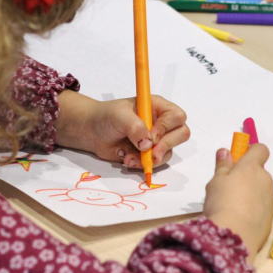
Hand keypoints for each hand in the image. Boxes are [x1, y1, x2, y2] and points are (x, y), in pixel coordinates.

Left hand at [55, 90, 189, 168]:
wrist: (92, 132)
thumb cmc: (106, 117)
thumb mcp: (119, 116)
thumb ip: (135, 127)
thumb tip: (148, 144)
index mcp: (156, 107)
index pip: (176, 116)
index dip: (167, 127)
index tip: (152, 136)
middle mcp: (160, 122)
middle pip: (181, 134)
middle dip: (166, 146)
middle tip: (151, 154)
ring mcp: (156, 140)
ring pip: (168, 152)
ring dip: (151, 159)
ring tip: (130, 158)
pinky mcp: (148, 154)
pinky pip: (155, 163)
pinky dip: (142, 165)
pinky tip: (127, 160)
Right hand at [203, 144, 272, 261]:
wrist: (236, 234)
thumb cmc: (222, 202)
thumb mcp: (216, 181)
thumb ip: (223, 165)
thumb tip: (226, 151)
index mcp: (252, 167)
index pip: (260, 149)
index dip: (250, 152)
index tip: (237, 160)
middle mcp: (265, 180)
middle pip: (258, 172)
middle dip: (246, 177)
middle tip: (227, 189)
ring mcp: (270, 199)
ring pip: (260, 190)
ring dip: (249, 194)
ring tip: (231, 208)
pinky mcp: (271, 216)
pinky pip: (261, 207)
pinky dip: (253, 210)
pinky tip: (239, 220)